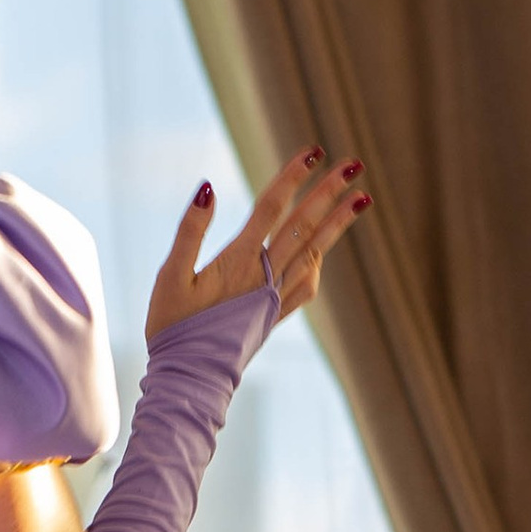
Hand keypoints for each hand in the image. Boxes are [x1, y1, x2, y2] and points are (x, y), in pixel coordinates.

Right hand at [145, 147, 370, 342]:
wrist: (190, 381)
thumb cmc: (171, 329)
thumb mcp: (170, 277)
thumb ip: (189, 231)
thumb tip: (208, 187)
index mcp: (240, 263)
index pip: (273, 209)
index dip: (293, 177)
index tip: (314, 151)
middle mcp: (265, 277)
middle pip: (304, 226)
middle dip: (329, 193)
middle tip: (355, 164)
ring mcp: (274, 298)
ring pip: (314, 251)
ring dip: (337, 223)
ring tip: (361, 199)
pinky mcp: (274, 315)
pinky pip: (308, 283)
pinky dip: (321, 260)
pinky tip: (324, 249)